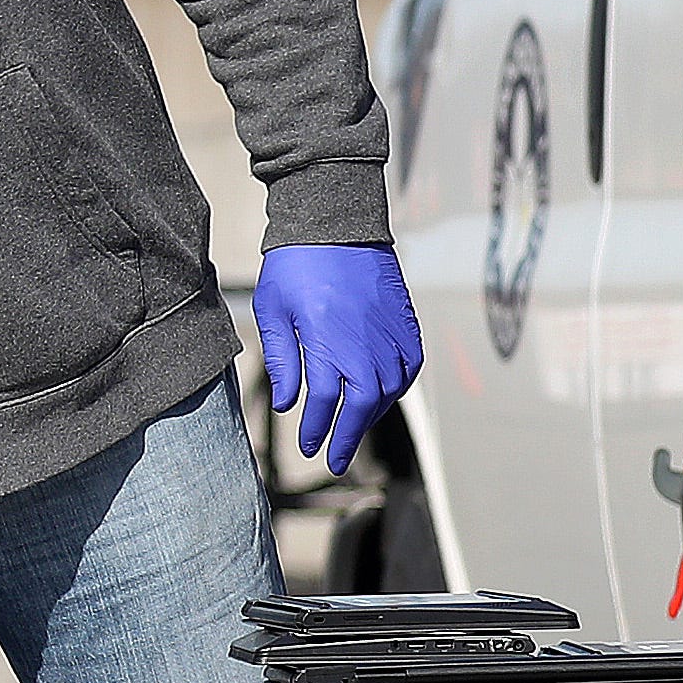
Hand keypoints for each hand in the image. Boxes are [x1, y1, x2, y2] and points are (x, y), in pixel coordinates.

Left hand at [253, 243, 421, 473]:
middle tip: (335, 460)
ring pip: (389, 390)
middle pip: (362, 405)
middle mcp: (366, 342)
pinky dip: (395, 389)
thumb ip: (283, 361)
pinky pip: (409, 368)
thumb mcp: (274, 314)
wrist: (334, 222)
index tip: (307, 447)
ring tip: (351, 430)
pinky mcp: (406, 322)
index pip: (326, 402)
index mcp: (328, 341)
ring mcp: (391, 333)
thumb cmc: (294, 267)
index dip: (317, 430)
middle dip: (348, 437)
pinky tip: (379, 398)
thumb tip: (288, 404)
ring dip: (370, 416)